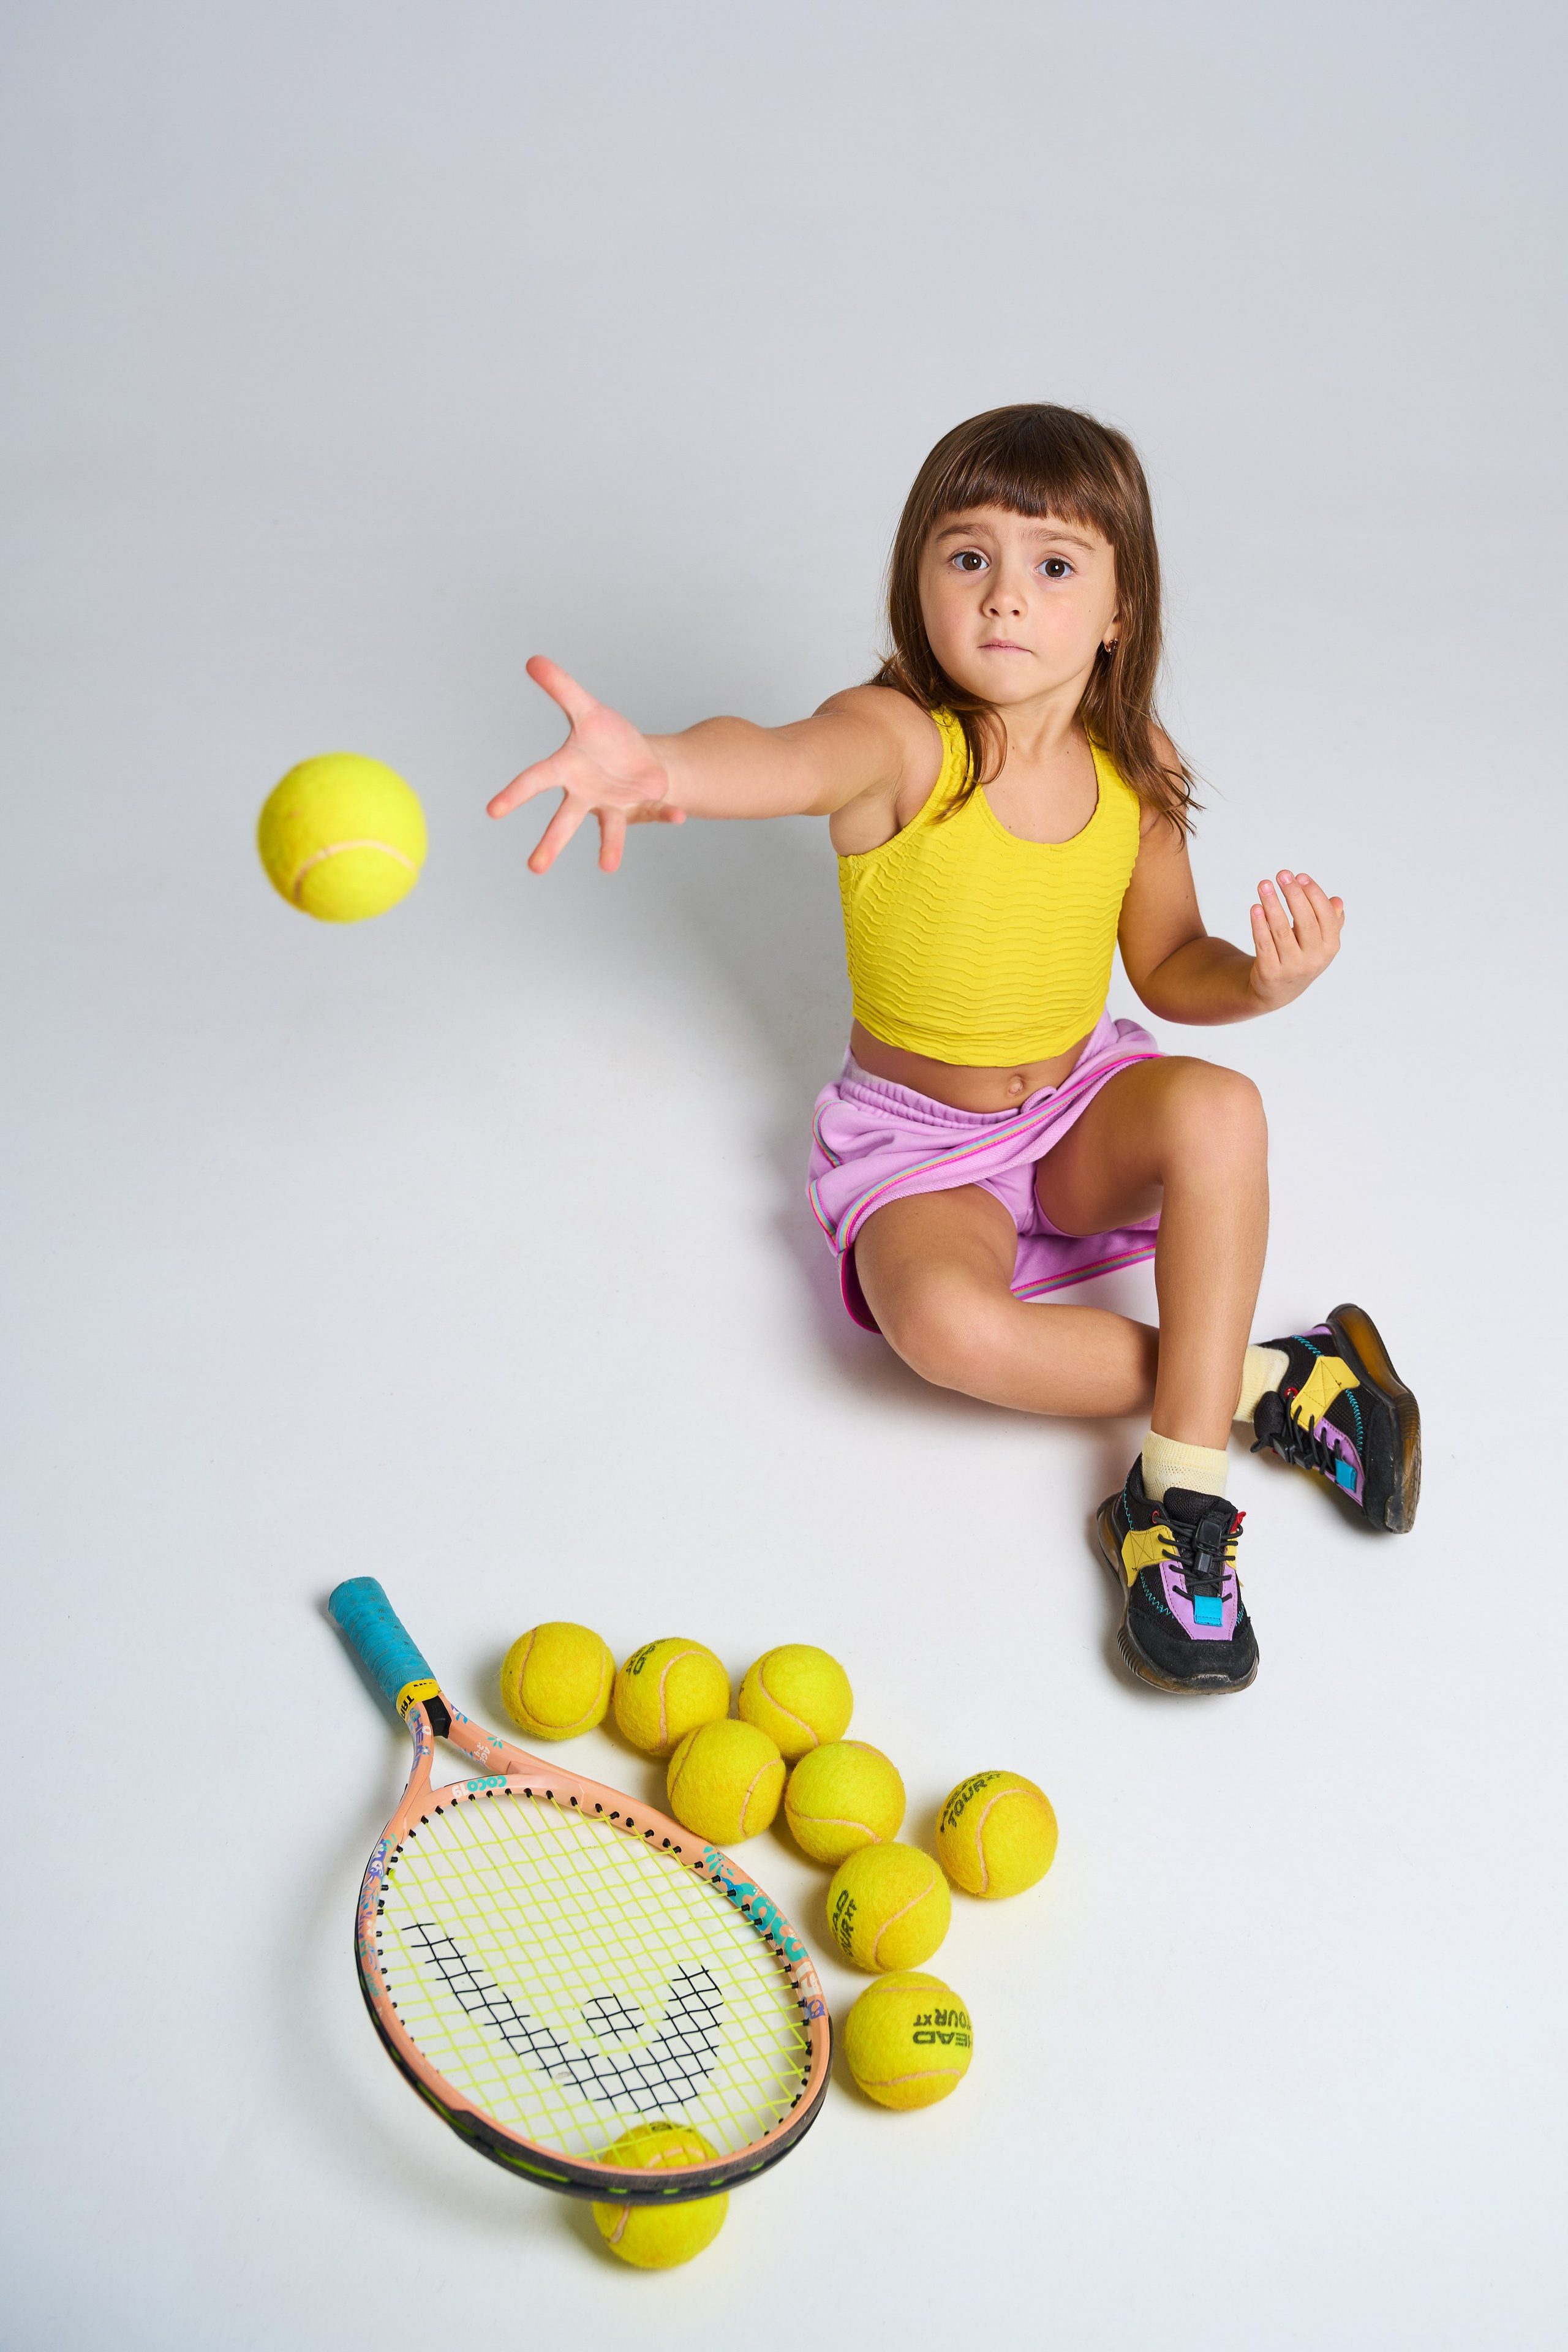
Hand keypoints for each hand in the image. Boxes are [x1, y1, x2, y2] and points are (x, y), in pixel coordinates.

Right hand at [487, 657, 686, 872]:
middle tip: (535, 868)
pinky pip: (656, 812)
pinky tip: (681, 815)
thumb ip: (561, 688)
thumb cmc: (606, 739)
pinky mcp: (642, 810)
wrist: (640, 760)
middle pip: (565, 821)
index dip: (514, 795)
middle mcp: (586, 796)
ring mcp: (614, 806)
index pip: (535, 781)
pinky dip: (667, 813)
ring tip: (607, 867)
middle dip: (551, 844)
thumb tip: (532, 659)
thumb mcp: (586, 709)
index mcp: (567, 771)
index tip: (492, 811)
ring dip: (611, 847)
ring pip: (610, 830)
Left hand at [1247, 871, 1343, 1009]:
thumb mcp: (1319, 942)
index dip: (1313, 894)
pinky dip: (1259, 925)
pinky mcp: (1270, 972)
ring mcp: (1292, 967)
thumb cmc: (1301, 957)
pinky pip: (1264, 944)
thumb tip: (1337, 902)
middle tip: (1282, 874)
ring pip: (1281, 931)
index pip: (1325, 915)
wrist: (1277, 990)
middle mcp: (1314, 958)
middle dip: (1293, 895)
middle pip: (1305, 921)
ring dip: (1272, 905)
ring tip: (1264, 885)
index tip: (1299, 876)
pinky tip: (1255, 908)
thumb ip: (1329, 922)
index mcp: (1330, 947)